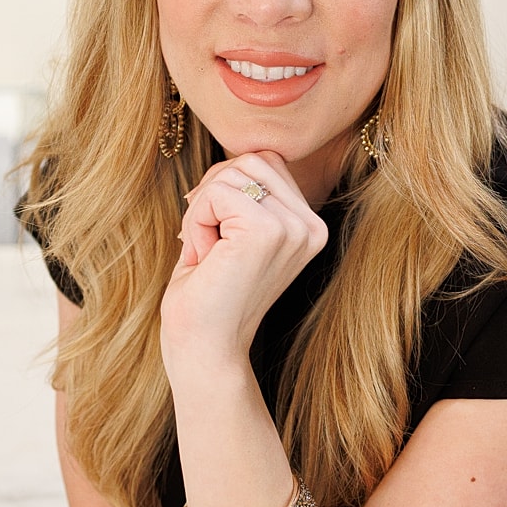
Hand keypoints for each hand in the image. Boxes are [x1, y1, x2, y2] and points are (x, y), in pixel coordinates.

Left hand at [161, 151, 327, 364]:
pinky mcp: (267, 232)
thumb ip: (246, 194)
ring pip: (234, 171)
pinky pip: (217, 192)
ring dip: (203, 207)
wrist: (204, 349)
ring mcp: (293, 228)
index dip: (225, 187)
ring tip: (206, 251)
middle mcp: (310, 226)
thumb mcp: (235, 233)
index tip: (214, 231)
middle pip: (252, 159)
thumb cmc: (208, 294)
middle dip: (213, 192)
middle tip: (204, 239)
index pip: (266, 162)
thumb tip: (234, 156)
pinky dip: (195, 220)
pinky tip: (203, 258)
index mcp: (309, 226)